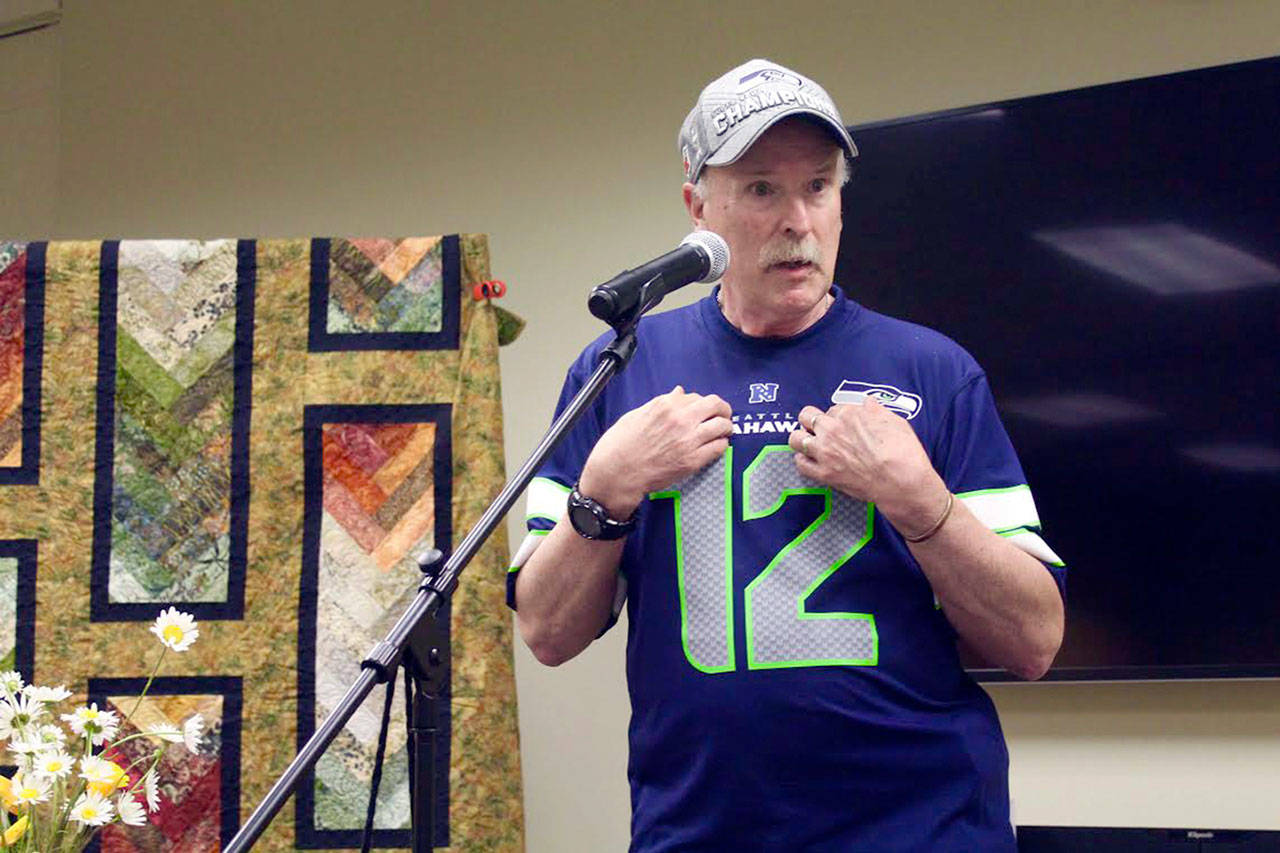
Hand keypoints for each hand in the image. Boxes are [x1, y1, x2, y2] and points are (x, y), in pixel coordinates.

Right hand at [579, 386, 732, 515]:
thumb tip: (678, 393)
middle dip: (722, 409)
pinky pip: (719, 447)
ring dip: (725, 427)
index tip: (700, 409)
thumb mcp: (636, 415)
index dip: (699, 403)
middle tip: (723, 414)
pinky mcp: (693, 460)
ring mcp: (688, 440)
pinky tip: (716, 446)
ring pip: (722, 425)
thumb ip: (661, 403)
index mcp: (665, 405)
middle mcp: (680, 419)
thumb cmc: (620, 445)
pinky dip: (721, 445)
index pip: (694, 396)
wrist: (617, 472)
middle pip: (715, 405)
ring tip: (723, 431)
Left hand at [787, 398, 947, 529]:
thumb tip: (868, 404)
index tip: (843, 424)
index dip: (838, 416)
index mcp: (849, 413)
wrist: (902, 482)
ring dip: (801, 438)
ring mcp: (825, 452)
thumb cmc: (903, 452)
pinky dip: (803, 461)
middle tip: (820, 429)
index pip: (833, 408)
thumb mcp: (894, 421)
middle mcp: (832, 430)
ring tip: (809, 443)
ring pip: (795, 438)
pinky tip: (810, 460)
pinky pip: (800, 463)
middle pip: (807, 416)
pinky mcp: (823, 473)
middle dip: (812, 420)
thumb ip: (876, 411)